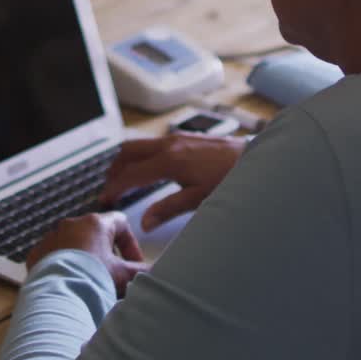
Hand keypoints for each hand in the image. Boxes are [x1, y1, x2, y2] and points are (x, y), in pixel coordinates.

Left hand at [26, 212, 148, 294]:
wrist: (58, 298)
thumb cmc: (94, 281)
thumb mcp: (125, 276)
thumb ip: (143, 271)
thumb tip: (157, 272)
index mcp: (95, 223)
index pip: (121, 223)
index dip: (131, 244)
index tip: (133, 264)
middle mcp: (71, 224)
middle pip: (97, 235)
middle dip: (107, 255)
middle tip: (113, 277)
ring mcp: (51, 238)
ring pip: (74, 245)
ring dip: (85, 261)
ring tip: (91, 284)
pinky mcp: (36, 254)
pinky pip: (54, 257)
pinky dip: (64, 268)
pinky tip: (71, 285)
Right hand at [98, 133, 244, 231]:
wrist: (254, 159)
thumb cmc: (229, 178)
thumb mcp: (198, 199)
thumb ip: (168, 209)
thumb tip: (145, 222)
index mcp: (169, 161)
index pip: (130, 174)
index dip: (114, 187)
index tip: (106, 199)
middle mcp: (169, 144)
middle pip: (127, 151)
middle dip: (114, 169)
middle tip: (110, 188)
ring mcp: (177, 138)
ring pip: (139, 144)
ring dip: (127, 160)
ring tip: (125, 178)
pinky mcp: (185, 137)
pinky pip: (153, 143)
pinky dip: (142, 155)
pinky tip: (149, 169)